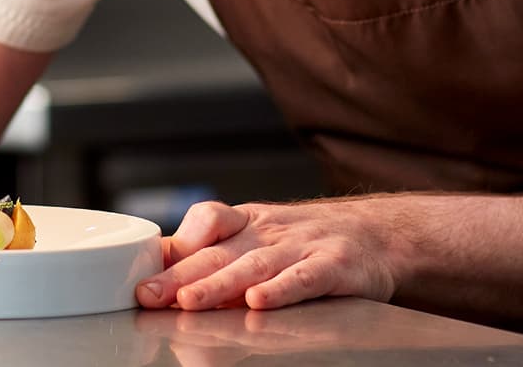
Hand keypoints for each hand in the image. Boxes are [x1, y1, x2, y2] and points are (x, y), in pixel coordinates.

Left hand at [135, 198, 401, 311]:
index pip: (206, 221)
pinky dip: (281, 289)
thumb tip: (159, 269)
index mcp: (250, 221)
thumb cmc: (309, 241)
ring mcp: (303, 246)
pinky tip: (259, 301)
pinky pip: (305, 278)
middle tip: (148, 295)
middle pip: (220, 251)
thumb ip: (214, 250)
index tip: (142, 275)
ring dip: (219, 283)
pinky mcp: (335, 266)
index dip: (175, 247)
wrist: (380, 234)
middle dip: (181, 274)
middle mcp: (271, 231)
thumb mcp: (260, 235)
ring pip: (255, 265)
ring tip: (189, 301)